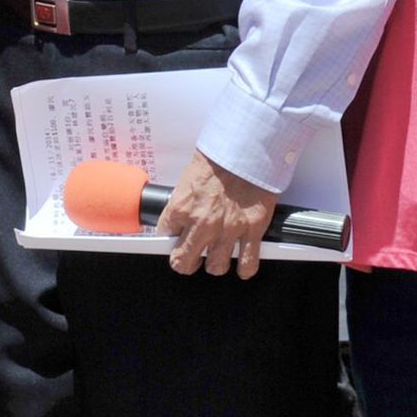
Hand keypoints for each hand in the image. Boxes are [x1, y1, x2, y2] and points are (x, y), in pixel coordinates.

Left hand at [156, 152, 275, 278]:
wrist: (246, 148)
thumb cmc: (218, 159)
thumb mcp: (188, 180)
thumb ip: (182, 202)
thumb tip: (178, 218)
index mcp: (182, 209)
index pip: (164, 237)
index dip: (170, 238)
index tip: (175, 238)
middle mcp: (202, 224)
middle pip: (184, 263)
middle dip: (185, 263)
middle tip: (190, 258)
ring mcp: (228, 230)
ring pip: (216, 267)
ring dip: (215, 264)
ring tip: (218, 256)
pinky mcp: (252, 230)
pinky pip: (247, 263)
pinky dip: (245, 268)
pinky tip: (242, 264)